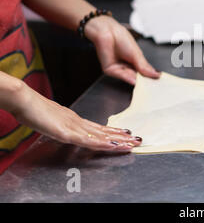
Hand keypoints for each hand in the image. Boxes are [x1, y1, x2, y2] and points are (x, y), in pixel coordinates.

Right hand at [12, 81, 140, 151]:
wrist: (24, 99)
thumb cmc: (34, 109)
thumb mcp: (53, 120)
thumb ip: (63, 126)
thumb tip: (69, 131)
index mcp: (75, 120)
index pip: (99, 128)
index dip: (114, 132)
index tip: (127, 134)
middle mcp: (78, 123)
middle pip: (104, 132)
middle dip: (122, 137)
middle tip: (138, 140)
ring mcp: (74, 127)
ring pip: (100, 136)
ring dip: (117, 141)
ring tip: (132, 143)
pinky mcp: (66, 132)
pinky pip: (88, 140)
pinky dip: (102, 143)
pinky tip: (113, 145)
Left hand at [84, 15, 159, 84]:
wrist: (107, 32)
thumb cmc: (120, 38)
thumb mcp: (137, 53)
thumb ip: (145, 66)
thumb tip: (156, 74)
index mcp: (134, 60)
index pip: (144, 71)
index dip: (151, 76)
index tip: (158, 80)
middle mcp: (126, 65)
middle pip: (137, 76)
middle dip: (144, 80)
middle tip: (153, 84)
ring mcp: (119, 68)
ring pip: (129, 77)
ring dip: (137, 81)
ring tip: (146, 83)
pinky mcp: (110, 70)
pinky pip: (121, 76)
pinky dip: (128, 79)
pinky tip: (135, 81)